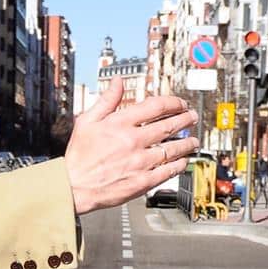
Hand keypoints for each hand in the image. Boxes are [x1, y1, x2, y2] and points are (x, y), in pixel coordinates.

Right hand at [64, 81, 199, 214]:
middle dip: (185, 120)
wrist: (74, 186)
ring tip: (194, 141)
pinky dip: (178, 165)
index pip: (156, 107)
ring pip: (172, 149)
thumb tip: (118, 82)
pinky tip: (183, 162)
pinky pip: (167, 171)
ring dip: (187, 143)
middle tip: (192, 117)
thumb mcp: (87, 121)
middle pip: (169, 126)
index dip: (173, 102)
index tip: (179, 103)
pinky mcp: (142, 181)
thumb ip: (106, 100)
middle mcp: (133, 141)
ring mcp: (140, 161)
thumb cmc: (79, 156)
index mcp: (120, 124)